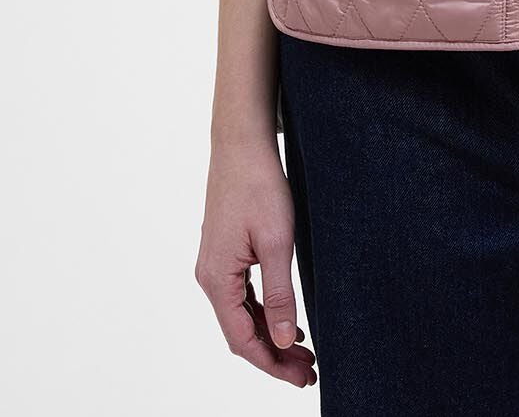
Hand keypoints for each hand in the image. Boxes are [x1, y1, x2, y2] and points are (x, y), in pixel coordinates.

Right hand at [195, 135, 316, 387]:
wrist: (241, 142)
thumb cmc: (258, 185)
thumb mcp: (276, 241)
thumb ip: (279, 294)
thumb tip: (283, 340)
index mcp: (217, 279)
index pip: (243, 340)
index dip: (273, 364)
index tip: (301, 377)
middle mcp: (209, 277)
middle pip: (241, 333)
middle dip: (274, 356)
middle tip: (308, 371)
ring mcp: (215, 265)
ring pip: (241, 316)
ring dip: (270, 336)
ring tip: (302, 352)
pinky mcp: (224, 253)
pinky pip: (241, 296)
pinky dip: (263, 313)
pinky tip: (284, 320)